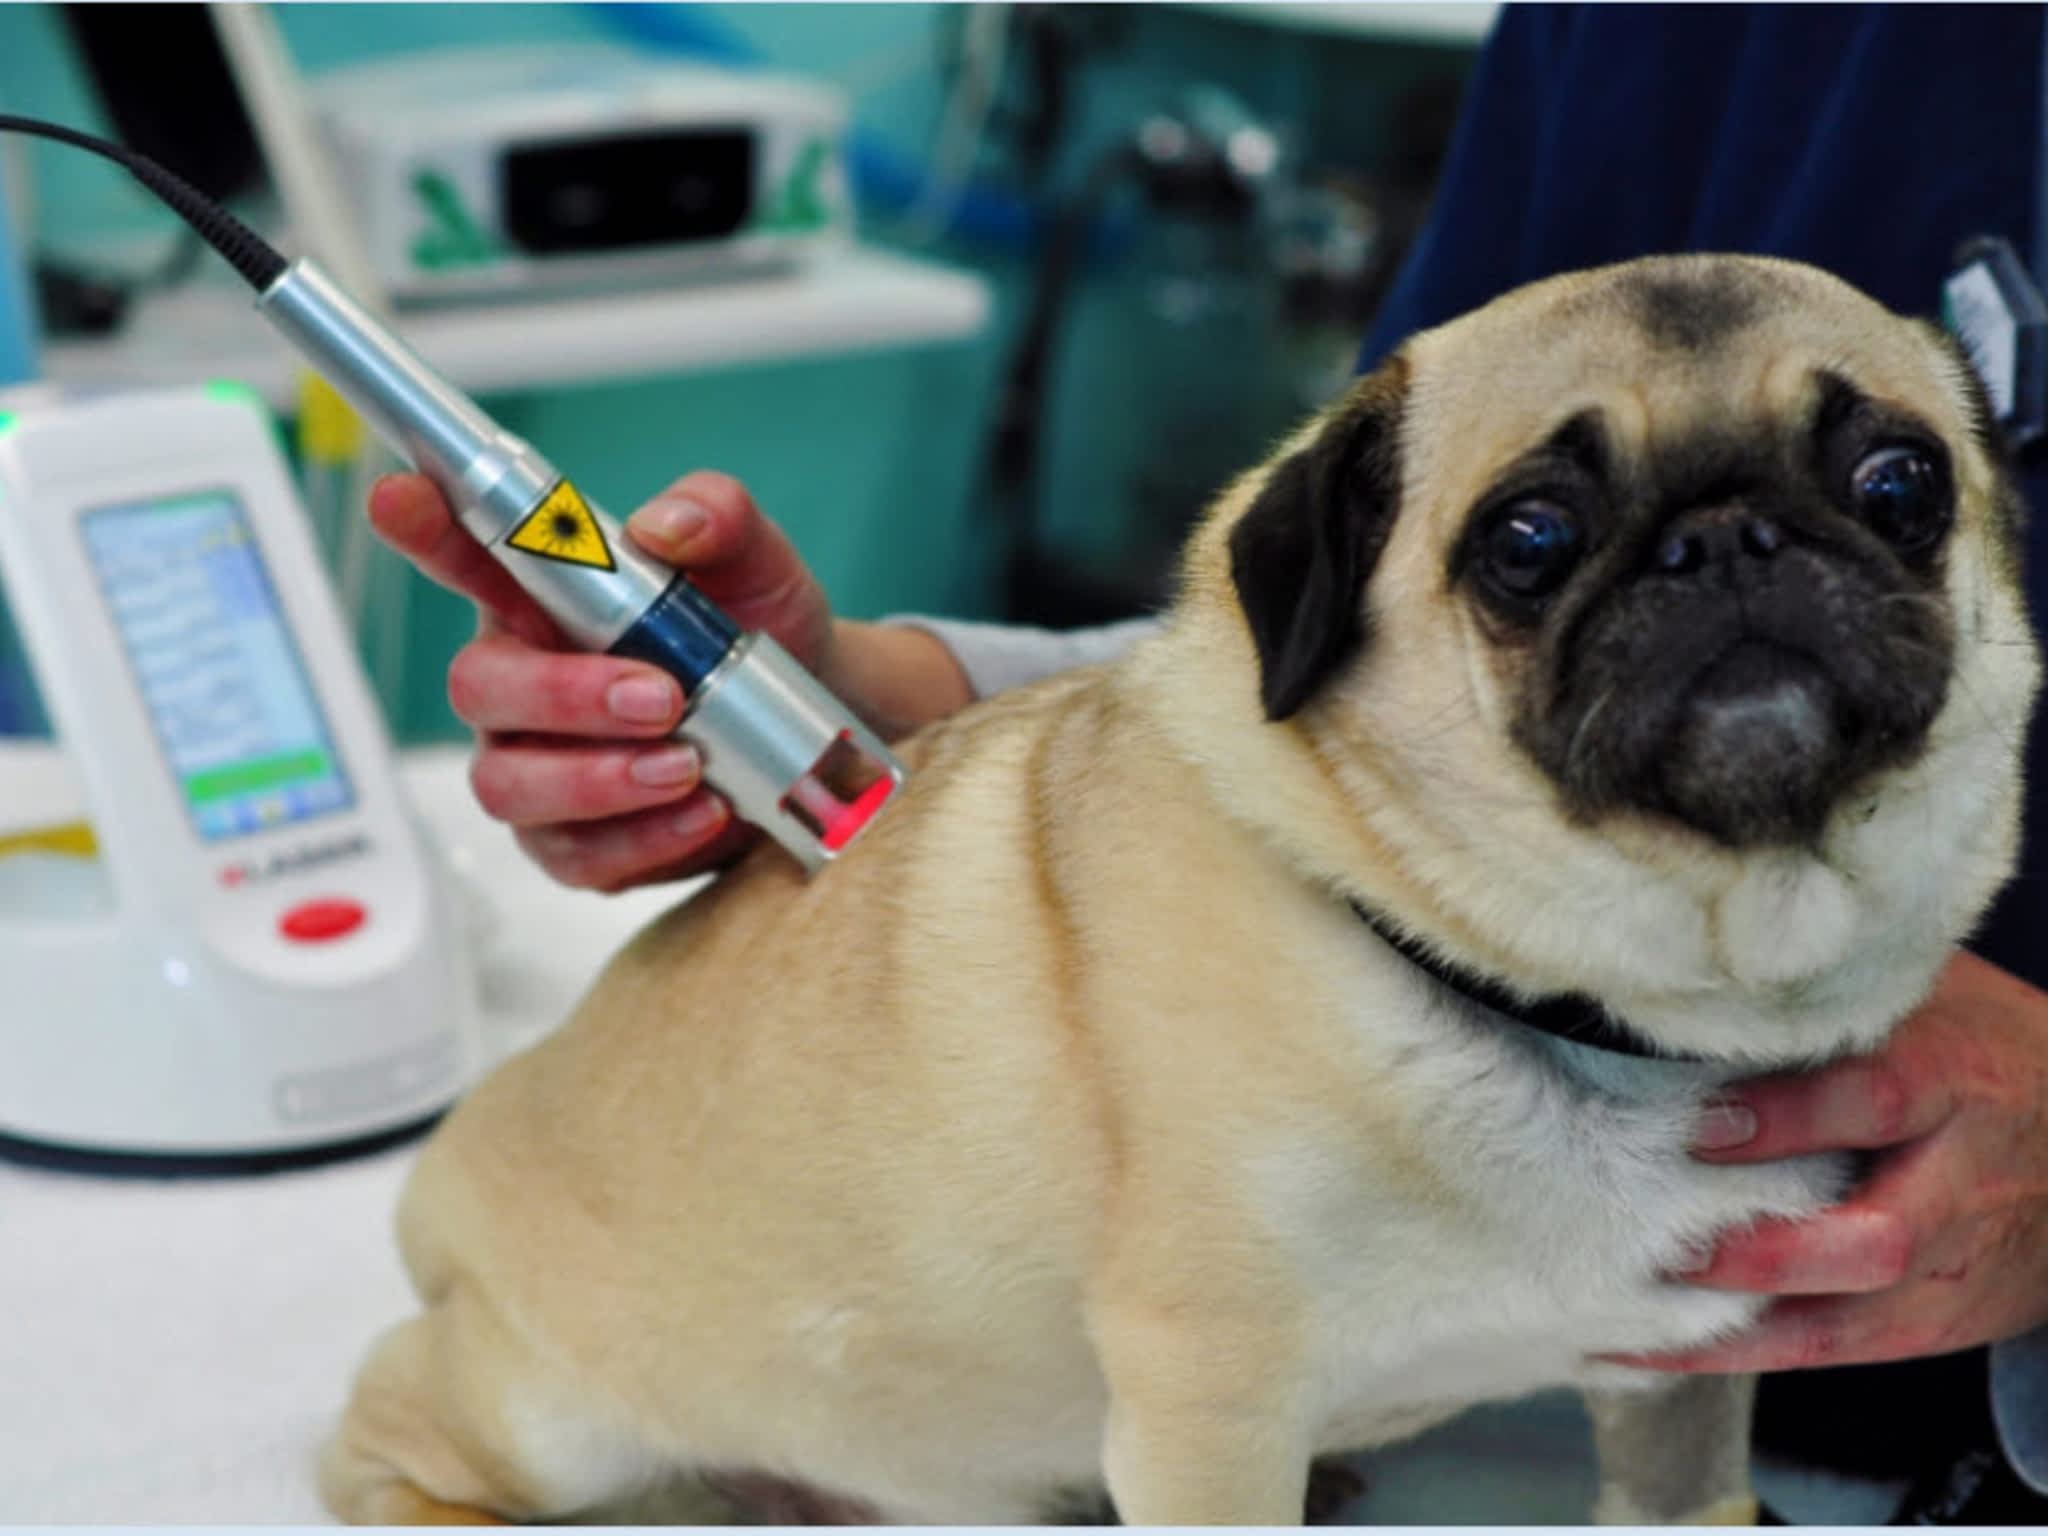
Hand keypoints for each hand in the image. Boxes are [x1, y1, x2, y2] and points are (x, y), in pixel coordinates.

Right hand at [372, 471, 971, 891]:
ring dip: (601, 777)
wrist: (813, 733)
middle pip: (478, 686)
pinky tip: (704, 811)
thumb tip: (667, 522)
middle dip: (565, 695)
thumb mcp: (756, 563)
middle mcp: (522, 680)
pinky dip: (642, 836)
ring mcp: (536, 766)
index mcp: (541, 597)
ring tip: (688, 764)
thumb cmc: (755, 635)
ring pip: (508, 783)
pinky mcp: (574, 843)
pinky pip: (574, 855)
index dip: (421, 525)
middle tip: (661, 697)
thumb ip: (718, 517)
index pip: (463, 552)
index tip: (402, 496)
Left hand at [1608, 950, 2047, 1372]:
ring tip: (1627, 1307)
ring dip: (1733, 1323)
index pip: (1877, 1098)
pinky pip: (1828, 1351)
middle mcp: (1958, 1183)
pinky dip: (1734, 1353)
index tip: (1701, 1123)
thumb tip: (1708, 950)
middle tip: (1663, 1238)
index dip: (1790, 1115)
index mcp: (1958, 1079)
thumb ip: (1840, 986)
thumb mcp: (1935, 996)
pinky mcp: (1928, 1320)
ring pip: (1847, 1320)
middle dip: (1763, 1250)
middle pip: (1874, 1239)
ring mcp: (1947, 1264)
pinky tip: (1643, 1348)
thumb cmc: (1980, 1046)